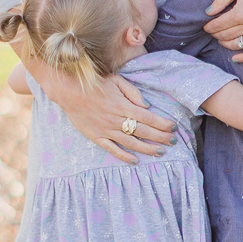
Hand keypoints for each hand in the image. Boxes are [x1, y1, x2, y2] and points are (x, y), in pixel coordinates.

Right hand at [43, 64, 170, 163]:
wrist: (68, 90)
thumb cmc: (95, 83)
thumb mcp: (116, 80)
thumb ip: (133, 93)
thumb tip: (147, 107)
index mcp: (122, 105)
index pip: (148, 118)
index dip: (163, 124)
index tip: (174, 128)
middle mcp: (115, 120)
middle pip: (143, 131)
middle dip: (161, 137)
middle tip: (173, 142)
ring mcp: (105, 130)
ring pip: (130, 143)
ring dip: (147, 149)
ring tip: (161, 152)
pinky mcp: (96, 136)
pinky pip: (112, 149)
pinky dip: (124, 156)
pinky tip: (135, 161)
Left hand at [204, 0, 242, 62]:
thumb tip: (208, 12)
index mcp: (239, 12)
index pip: (218, 25)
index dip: (209, 27)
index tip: (206, 26)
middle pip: (225, 35)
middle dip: (216, 34)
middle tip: (213, 32)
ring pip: (236, 45)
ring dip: (225, 43)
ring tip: (222, 40)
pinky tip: (235, 58)